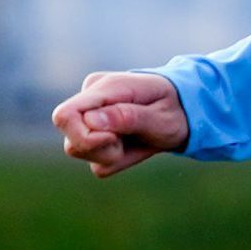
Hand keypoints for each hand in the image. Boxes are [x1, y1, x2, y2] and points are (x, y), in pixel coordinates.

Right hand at [52, 71, 188, 178]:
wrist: (185, 110)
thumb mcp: (160, 116)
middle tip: (131, 141)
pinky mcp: (93, 134)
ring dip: (109, 156)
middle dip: (102, 151)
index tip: (115, 139)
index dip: (86, 138)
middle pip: (71, 141)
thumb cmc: (176, 109)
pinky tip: (133, 145)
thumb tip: (90, 120)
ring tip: (136, 141)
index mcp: (104, 88)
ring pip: (79, 153)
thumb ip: (126, 117)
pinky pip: (94, 162)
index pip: (65, 116)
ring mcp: (89, 117)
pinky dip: (114, 160)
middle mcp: (90, 100)